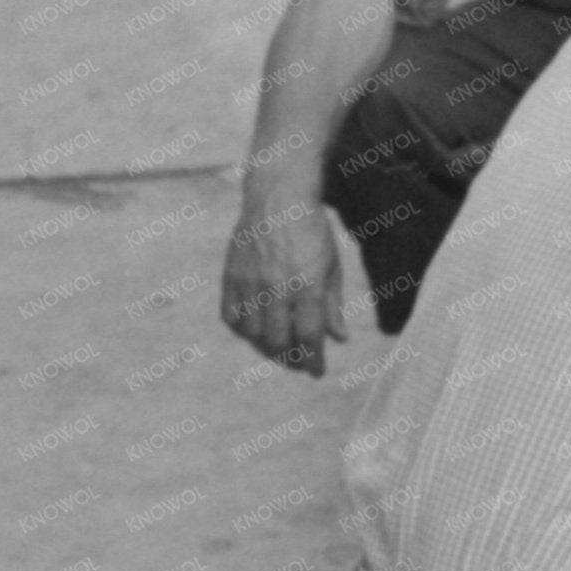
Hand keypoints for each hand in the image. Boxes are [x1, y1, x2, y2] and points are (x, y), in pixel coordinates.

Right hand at [222, 193, 348, 375]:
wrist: (277, 199)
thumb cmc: (312, 232)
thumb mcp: (332, 266)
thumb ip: (333, 305)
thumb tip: (339, 338)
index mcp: (307, 285)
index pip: (309, 336)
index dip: (313, 360)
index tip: (316, 371)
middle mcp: (276, 288)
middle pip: (278, 341)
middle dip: (290, 359)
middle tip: (297, 362)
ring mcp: (250, 283)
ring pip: (253, 334)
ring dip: (266, 348)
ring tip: (278, 349)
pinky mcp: (231, 277)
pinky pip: (231, 317)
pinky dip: (242, 331)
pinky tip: (254, 331)